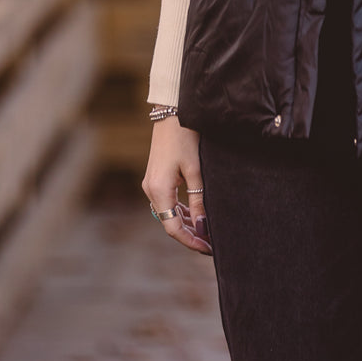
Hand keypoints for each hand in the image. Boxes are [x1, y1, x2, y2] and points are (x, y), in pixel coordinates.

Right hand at [141, 115, 211, 255]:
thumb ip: (199, 199)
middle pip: (170, 222)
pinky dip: (181, 211)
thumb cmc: (185, 137)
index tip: (207, 248)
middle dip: (190, 235)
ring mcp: (151, 184)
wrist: (171, 111)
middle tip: (210, 244)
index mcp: (159, 190)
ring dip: (186, 223)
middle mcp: (151, 190)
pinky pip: (168, 202)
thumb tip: (203, 226)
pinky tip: (196, 215)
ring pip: (168, 213)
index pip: (173, 227)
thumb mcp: (195, 170)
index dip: (190, 241)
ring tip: (206, 233)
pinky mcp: (156, 178)